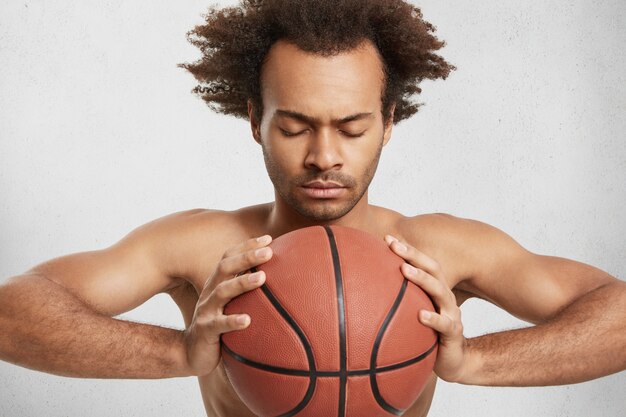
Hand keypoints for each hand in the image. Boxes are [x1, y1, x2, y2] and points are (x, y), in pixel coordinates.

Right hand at [183, 235, 272, 375]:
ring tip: (262, 278)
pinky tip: (248, 320)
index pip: (230, 257)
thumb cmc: (220, 326)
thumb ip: (248, 293)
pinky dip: (233, 320)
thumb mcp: (232, 305)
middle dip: (247, 257)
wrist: (192, 353)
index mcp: (217, 283)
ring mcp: (206, 310)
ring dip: (242, 282)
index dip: (246, 246)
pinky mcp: (206, 330)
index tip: (268, 238)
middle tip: (269, 252)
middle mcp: (210, 292)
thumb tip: (281, 283)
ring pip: (222, 291)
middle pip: (226, 267)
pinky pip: (219, 324)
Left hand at [385, 235, 467, 382]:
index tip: (387, 238)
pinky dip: (433, 318)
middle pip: (433, 270)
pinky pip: (444, 324)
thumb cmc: (428, 332)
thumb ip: (397, 299)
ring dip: (422, 278)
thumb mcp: (412, 313)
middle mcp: (444, 297)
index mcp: (435, 289)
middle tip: (394, 246)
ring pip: (440, 291)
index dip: (407, 250)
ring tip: (405, 270)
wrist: (453, 359)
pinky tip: (421, 315)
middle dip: (414, 255)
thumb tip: (364, 287)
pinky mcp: (453, 333)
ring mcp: (451, 313)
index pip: (422, 264)